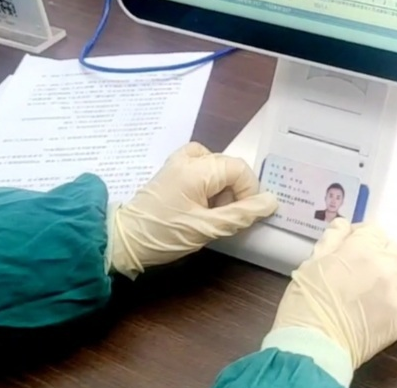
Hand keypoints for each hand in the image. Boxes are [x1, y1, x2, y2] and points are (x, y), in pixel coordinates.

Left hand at [108, 143, 276, 277]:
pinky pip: (200, 162)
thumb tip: (271, 201)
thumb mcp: (208, 229)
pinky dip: (207, 178)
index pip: (241, 170)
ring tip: (207, 211)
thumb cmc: (165, 235)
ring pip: (217, 166)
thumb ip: (242, 214)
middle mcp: (189, 158)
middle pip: (229, 167)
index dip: (248, 193)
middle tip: (219, 217)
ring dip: (220, 188)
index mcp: (198, 169)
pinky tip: (200, 195)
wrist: (124, 239)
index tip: (238, 215)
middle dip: (233, 193)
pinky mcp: (171, 168)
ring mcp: (178, 160)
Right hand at [263, 221, 396, 385]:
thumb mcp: (311, 263)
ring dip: (387, 277)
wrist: (312, 346)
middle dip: (376, 254)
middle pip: (390, 249)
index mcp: (362, 248)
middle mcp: (385, 265)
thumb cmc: (305, 303)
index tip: (349, 247)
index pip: (374, 231)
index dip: (360, 237)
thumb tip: (343, 225)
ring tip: (368, 292)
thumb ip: (331, 240)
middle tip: (357, 271)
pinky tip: (384, 306)